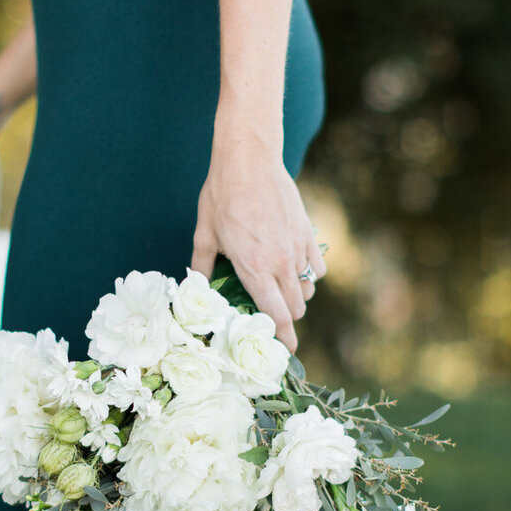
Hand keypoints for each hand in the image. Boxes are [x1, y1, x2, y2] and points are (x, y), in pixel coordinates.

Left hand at [190, 125, 324, 350]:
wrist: (249, 160)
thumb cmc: (222, 196)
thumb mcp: (204, 234)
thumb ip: (202, 265)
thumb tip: (194, 286)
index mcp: (254, 269)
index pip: (276, 316)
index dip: (284, 338)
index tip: (287, 351)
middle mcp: (280, 264)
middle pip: (295, 308)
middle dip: (286, 318)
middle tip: (273, 316)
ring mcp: (297, 248)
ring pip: (307, 289)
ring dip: (296, 296)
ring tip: (280, 291)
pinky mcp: (307, 233)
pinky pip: (316, 266)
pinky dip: (308, 274)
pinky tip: (294, 268)